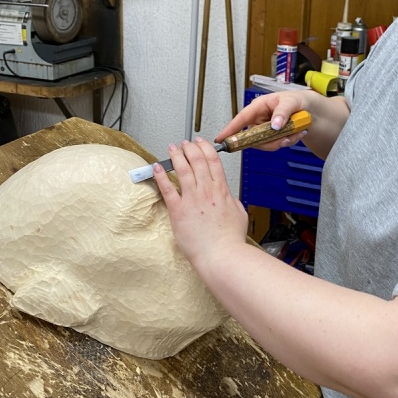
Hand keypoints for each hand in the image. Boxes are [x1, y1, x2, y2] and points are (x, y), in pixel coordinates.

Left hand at [153, 137, 247, 266]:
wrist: (221, 255)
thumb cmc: (231, 240)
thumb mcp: (240, 215)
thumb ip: (233, 203)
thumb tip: (230, 197)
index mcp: (222, 191)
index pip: (213, 161)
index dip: (206, 149)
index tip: (201, 143)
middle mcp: (206, 191)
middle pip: (197, 161)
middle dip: (190, 148)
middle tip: (184, 143)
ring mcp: (192, 199)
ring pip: (182, 170)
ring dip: (176, 156)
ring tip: (172, 148)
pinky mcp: (178, 211)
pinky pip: (167, 189)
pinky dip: (161, 176)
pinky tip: (157, 167)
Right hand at [215, 90, 309, 151]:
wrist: (308, 109)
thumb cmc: (297, 100)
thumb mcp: (291, 102)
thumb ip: (283, 112)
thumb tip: (274, 125)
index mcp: (258, 106)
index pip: (241, 119)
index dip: (230, 130)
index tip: (221, 139)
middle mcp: (259, 119)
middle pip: (253, 137)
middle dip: (270, 141)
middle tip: (286, 138)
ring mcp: (264, 129)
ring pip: (265, 144)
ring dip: (282, 141)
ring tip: (295, 132)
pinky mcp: (271, 136)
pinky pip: (275, 145)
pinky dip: (287, 141)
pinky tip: (296, 133)